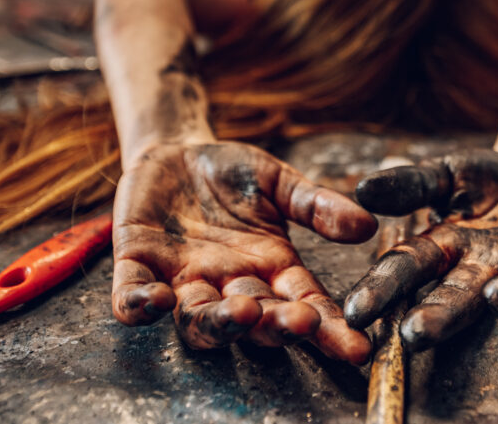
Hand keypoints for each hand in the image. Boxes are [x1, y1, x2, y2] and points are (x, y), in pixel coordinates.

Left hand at [112, 141, 376, 362]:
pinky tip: (154, 302)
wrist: (177, 150)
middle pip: (254, 319)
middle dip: (276, 325)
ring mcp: (183, 277)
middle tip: (300, 323)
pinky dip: (139, 304)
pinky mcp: (138, 260)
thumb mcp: (281, 182)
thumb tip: (366, 224)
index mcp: (270, 267)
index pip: (304, 304)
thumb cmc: (233, 174)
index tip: (357, 347)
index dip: (330, 328)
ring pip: (197, 318)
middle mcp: (228, 283)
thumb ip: (317, 205)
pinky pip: (132, 293)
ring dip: (218, 322)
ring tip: (242, 313)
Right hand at [344, 149, 497, 350]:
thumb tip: (363, 188)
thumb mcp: (446, 173)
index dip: (384, 291)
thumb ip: (411, 184)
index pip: (410, 272)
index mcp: (449, 250)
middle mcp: (489, 270)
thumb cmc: (483, 180)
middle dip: (441, 318)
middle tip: (417, 336)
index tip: (359, 312)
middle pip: (461, 299)